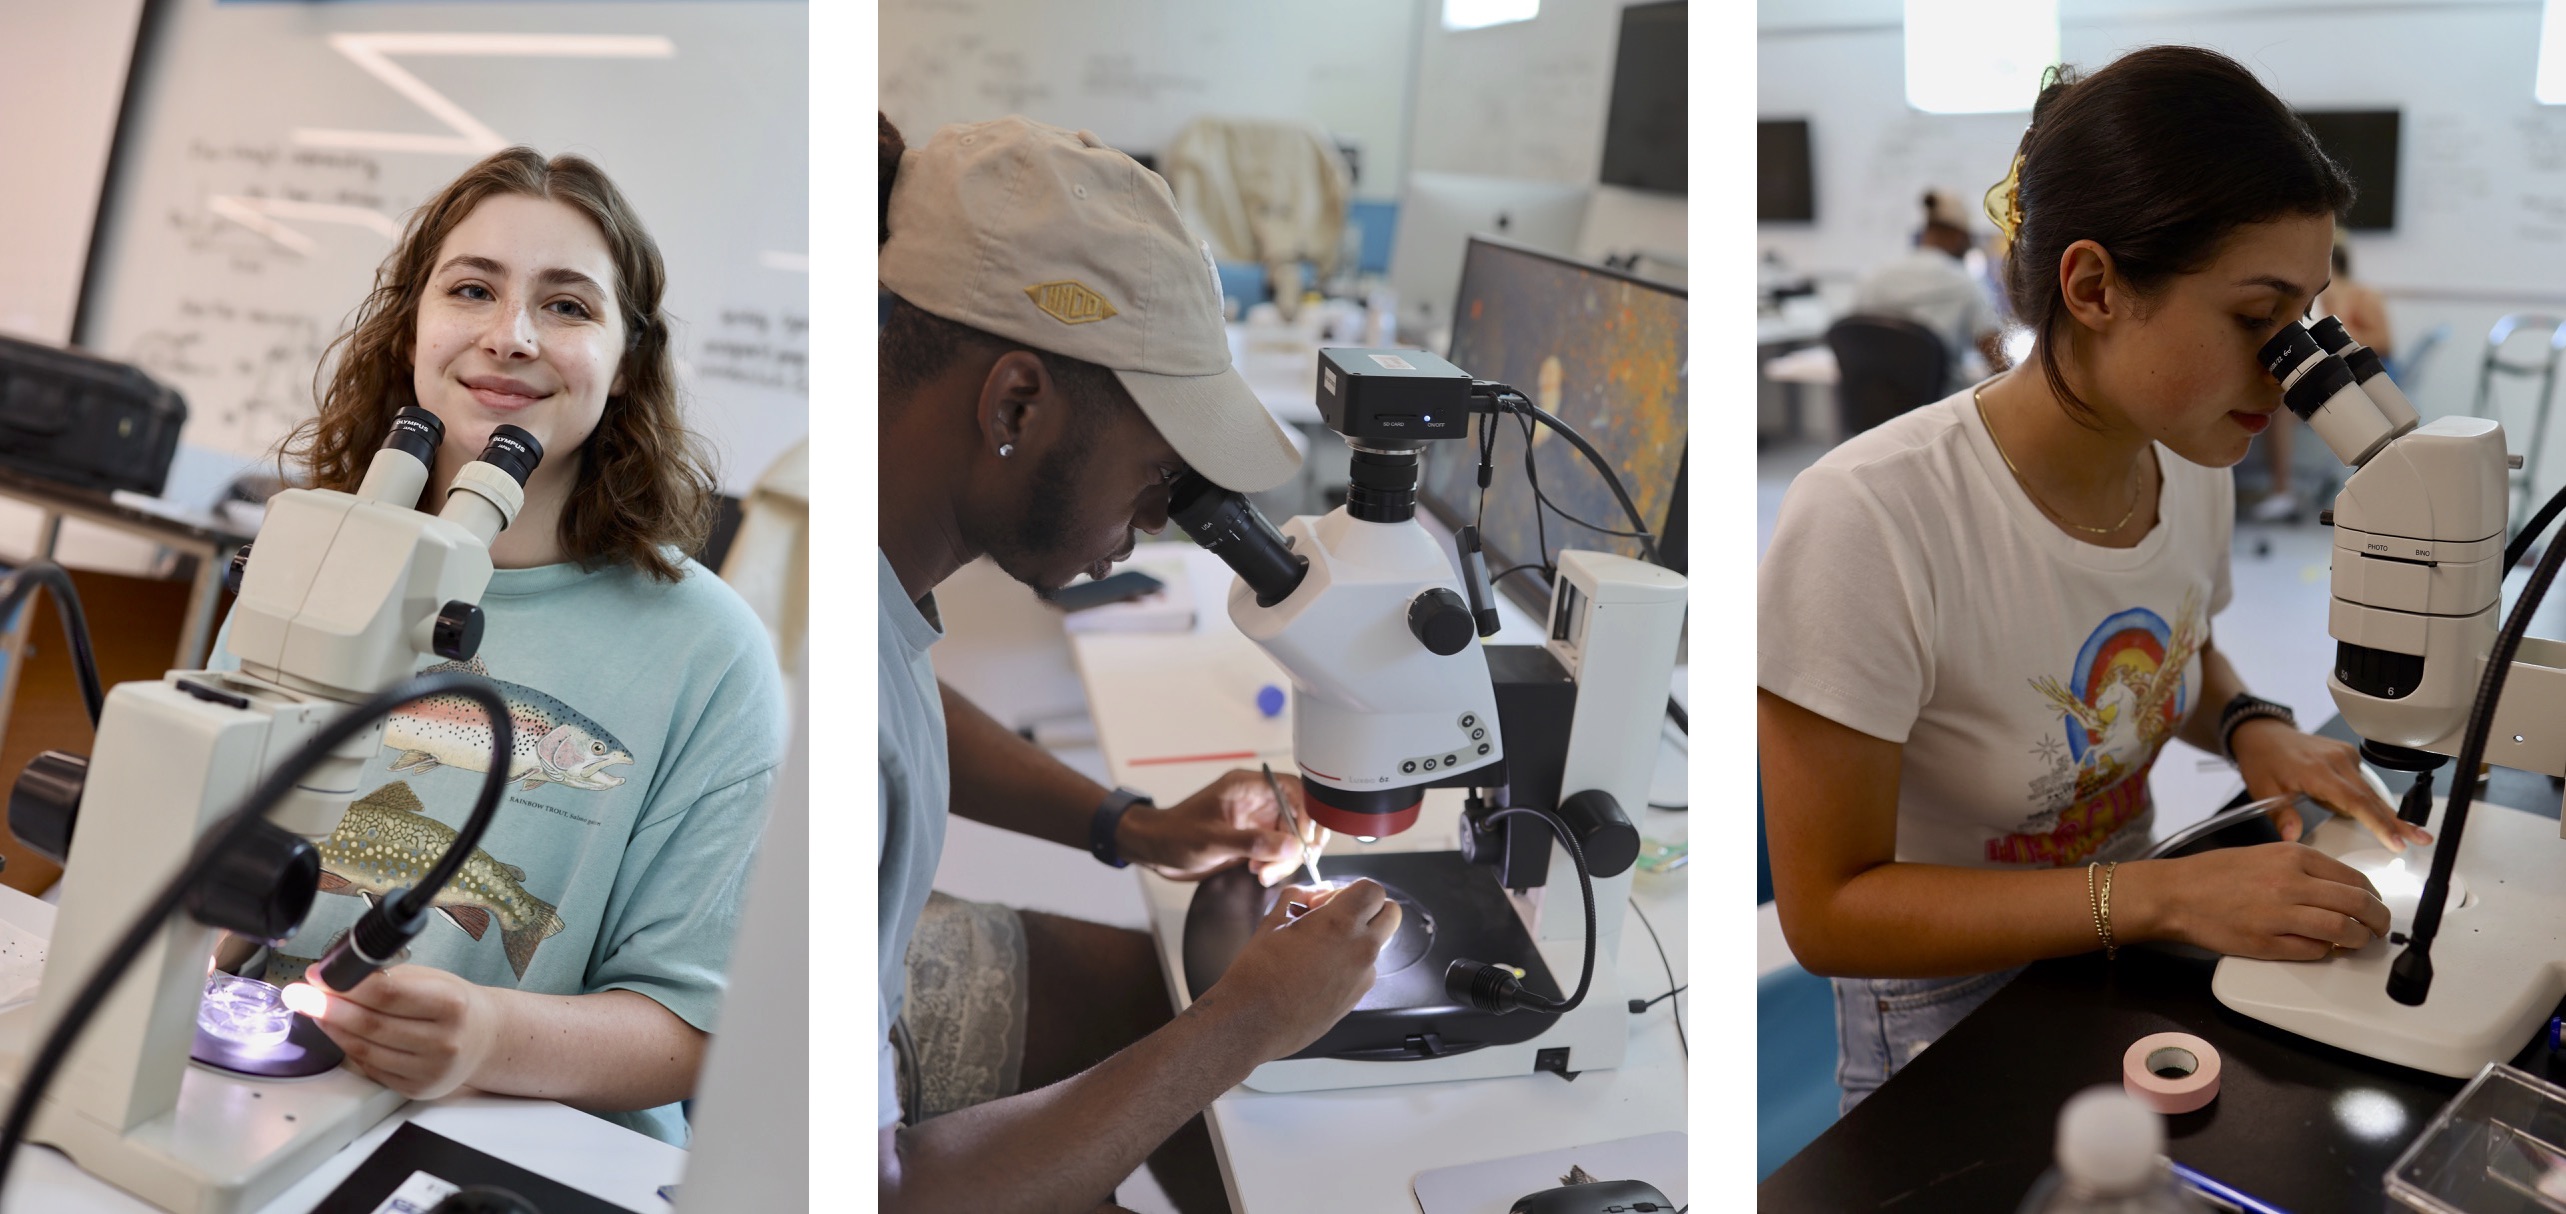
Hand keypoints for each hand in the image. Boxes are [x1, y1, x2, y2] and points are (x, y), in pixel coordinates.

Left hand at [293, 963, 502, 1099]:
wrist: (486, 1039)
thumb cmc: (456, 1005)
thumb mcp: (433, 980)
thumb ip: (387, 980)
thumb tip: (334, 978)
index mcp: (451, 1005)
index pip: (387, 994)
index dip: (346, 985)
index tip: (319, 976)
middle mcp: (443, 1041)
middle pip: (370, 1024)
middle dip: (327, 1007)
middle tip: (300, 995)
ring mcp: (430, 1070)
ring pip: (364, 1049)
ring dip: (332, 1028)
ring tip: (314, 1011)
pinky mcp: (416, 1089)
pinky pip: (370, 1068)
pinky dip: (348, 1049)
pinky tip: (339, 1033)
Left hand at [1119, 769, 1328, 885]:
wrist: (1154, 850)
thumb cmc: (1174, 835)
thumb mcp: (1212, 840)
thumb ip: (1252, 842)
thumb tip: (1290, 845)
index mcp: (1248, 787)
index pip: (1294, 789)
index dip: (1306, 814)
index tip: (1304, 841)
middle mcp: (1257, 801)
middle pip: (1298, 815)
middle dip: (1297, 842)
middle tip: (1286, 863)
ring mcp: (1256, 821)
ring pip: (1291, 836)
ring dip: (1286, 858)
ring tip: (1264, 874)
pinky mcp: (1253, 840)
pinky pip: (1279, 850)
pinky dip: (1277, 864)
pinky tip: (1259, 873)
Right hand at [1206, 879, 1400, 1058]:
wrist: (1253, 1020)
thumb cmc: (1258, 974)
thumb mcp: (1273, 920)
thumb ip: (1299, 896)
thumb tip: (1313, 893)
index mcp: (1340, 923)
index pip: (1372, 889)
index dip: (1352, 889)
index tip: (1330, 900)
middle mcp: (1360, 949)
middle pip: (1390, 913)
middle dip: (1369, 909)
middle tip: (1337, 917)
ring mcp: (1363, 976)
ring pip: (1376, 943)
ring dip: (1357, 938)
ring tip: (1319, 949)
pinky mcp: (1358, 997)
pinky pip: (1365, 970)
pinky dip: (1349, 965)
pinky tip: (1318, 972)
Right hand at [2121, 844, 2391, 960]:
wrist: (2176, 894)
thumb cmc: (2214, 874)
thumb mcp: (2265, 855)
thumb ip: (2303, 870)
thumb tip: (2338, 892)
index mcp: (2293, 857)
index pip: (2354, 878)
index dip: (2373, 896)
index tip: (2374, 904)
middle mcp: (2292, 883)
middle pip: (2357, 904)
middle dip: (2377, 920)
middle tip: (2379, 928)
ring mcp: (2281, 914)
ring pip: (2343, 930)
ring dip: (2358, 940)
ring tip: (2357, 942)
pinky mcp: (2269, 942)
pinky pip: (2314, 950)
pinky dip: (2326, 952)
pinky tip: (2324, 948)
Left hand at [2229, 719, 2430, 851]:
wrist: (2262, 734)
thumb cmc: (2262, 760)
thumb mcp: (2264, 790)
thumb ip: (2281, 815)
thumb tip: (2292, 837)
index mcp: (2317, 771)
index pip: (2354, 800)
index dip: (2378, 822)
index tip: (2396, 840)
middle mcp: (2336, 761)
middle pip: (2372, 797)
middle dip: (2398, 821)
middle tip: (2421, 839)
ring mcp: (2344, 756)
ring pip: (2371, 790)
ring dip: (2389, 813)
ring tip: (2413, 834)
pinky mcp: (2347, 755)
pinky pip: (2363, 782)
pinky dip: (2371, 800)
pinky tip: (2381, 816)